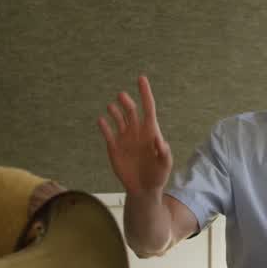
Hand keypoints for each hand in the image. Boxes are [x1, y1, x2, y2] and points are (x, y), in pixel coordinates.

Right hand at [97, 76, 172, 195]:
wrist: (143, 189)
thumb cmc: (158, 175)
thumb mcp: (165, 165)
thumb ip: (164, 153)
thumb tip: (160, 140)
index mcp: (150, 131)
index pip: (148, 108)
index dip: (145, 93)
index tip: (141, 78)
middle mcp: (137, 131)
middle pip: (131, 110)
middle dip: (127, 101)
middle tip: (122, 96)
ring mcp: (124, 138)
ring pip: (118, 118)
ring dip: (115, 111)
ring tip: (112, 107)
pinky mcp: (114, 147)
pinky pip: (108, 133)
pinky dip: (104, 126)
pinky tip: (101, 120)